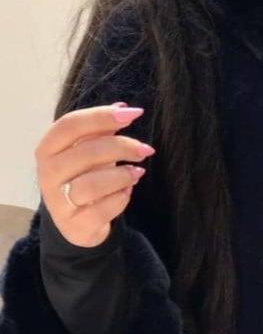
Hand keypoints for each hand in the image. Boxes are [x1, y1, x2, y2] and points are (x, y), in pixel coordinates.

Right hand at [35, 102, 155, 248]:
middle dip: (121, 147)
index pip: (71, 125)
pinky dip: (120, 199)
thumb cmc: (82, 179)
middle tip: (145, 149)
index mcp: (47, 149)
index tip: (133, 114)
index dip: (102, 116)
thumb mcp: (87, 152)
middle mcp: (48, 174)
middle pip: (86, 153)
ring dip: (122, 176)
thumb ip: (101, 131)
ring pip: (93, 184)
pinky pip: (102, 210)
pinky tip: (128, 192)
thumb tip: (124, 108)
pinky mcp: (76, 225)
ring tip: (138, 172)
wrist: (76, 223)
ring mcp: (59, 202)